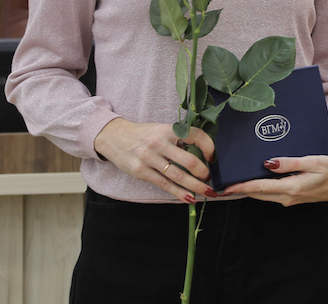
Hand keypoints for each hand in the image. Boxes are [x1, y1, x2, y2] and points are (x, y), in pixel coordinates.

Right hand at [93, 118, 217, 203]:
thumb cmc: (144, 134)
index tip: (213, 157)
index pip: (195, 135)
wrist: (114, 137)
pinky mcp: (141, 172)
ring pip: (178, 176)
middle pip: (189, 160)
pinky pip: (164, 185)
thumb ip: (178, 138)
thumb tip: (201, 153)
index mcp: (168, 130)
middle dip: (203, 172)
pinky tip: (189, 198)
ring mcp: (149, 158)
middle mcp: (160, 143)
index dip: (208, 147)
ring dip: (195, 186)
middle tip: (210, 179)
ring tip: (206, 192)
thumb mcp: (161, 129)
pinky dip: (179, 193)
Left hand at [223, 155, 327, 205]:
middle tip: (221, 185)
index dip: (241, 187)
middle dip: (239, 190)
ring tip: (232, 182)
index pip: (260, 188)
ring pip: (262, 195)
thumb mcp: (313, 161)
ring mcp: (289, 199)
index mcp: (291, 188)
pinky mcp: (291, 197)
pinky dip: (258, 189)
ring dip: (248, 190)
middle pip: (257, 194)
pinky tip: (253, 181)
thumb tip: (268, 163)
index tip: (226, 188)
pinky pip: (270, 194)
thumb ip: (290, 163)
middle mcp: (287, 197)